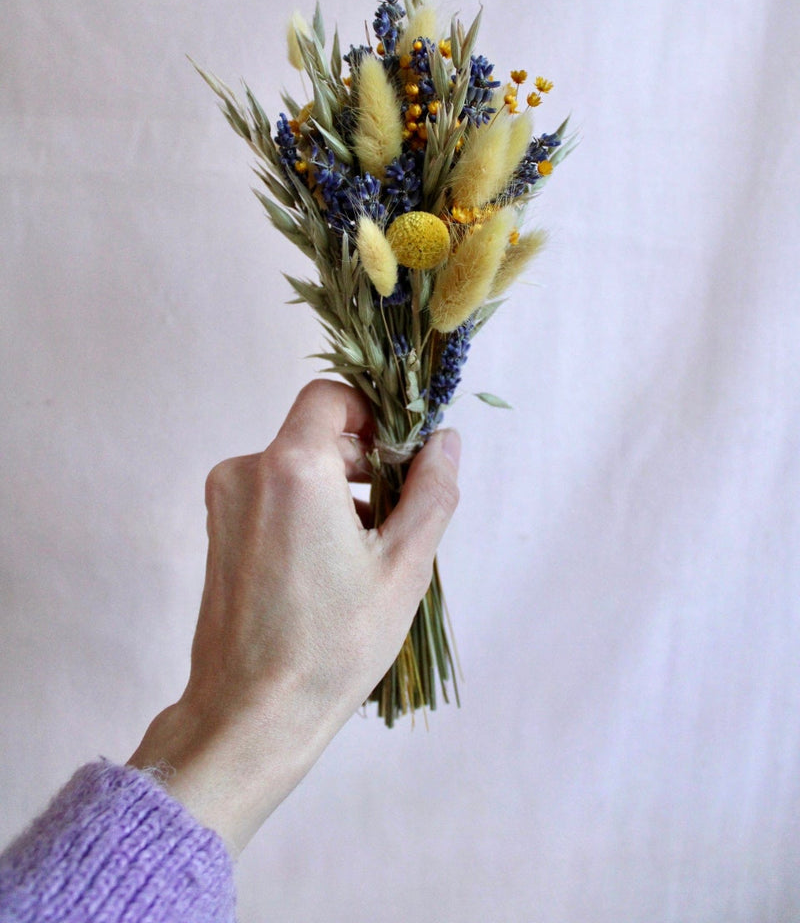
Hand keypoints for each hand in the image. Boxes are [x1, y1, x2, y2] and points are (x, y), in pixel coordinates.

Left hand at [128, 379, 459, 853]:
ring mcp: (225, 503)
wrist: (251, 713)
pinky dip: (306, 513)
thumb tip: (445, 440)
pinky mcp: (218, 532)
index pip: (330, 396)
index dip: (371, 414)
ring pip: (295, 468)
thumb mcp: (403, 566)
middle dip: (361, 461)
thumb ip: (430, 490)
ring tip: (366, 554)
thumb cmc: (330, 645)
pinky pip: (271, 497)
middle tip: (395, 515)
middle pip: (314, 434)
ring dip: (336, 492)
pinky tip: (330, 569)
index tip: (400, 456)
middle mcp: (247, 472)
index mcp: (293, 467)